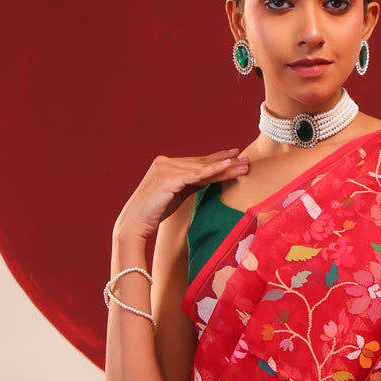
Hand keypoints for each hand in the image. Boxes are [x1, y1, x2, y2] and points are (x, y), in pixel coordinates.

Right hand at [114, 149, 248, 241]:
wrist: (134, 224)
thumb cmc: (154, 211)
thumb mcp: (176, 194)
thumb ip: (191, 183)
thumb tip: (210, 177)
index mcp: (167, 164)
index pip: (197, 162)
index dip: (217, 159)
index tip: (235, 156)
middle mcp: (165, 162)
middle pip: (202, 163)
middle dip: (226, 161)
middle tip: (247, 159)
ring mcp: (166, 169)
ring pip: (202, 168)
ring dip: (225, 166)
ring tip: (244, 164)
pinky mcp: (168, 179)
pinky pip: (195, 175)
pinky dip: (212, 170)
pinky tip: (226, 166)